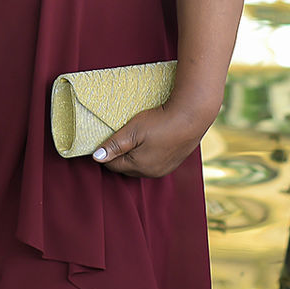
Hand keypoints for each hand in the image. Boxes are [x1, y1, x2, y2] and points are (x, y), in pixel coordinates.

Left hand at [91, 90, 219, 178]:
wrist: (192, 115)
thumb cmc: (161, 122)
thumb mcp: (132, 131)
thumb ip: (113, 145)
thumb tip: (96, 158)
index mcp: (139, 167)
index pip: (113, 165)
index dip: (106, 152)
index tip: (105, 138)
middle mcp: (152, 173)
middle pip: (126, 167)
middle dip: (119, 155)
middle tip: (119, 136)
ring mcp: (165, 169)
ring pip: (140, 166)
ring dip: (133, 155)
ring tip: (135, 137)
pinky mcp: (174, 162)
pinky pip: (153, 162)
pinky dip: (147, 154)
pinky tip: (150, 140)